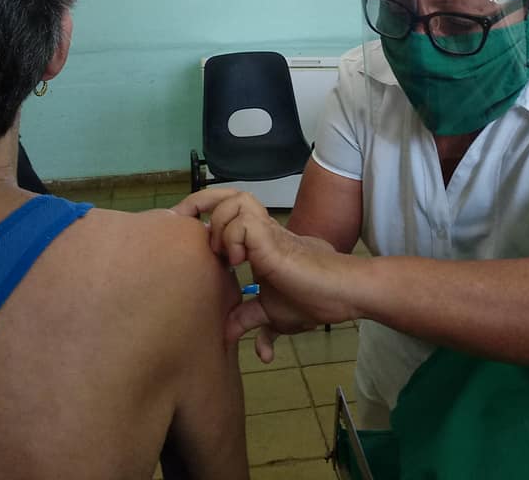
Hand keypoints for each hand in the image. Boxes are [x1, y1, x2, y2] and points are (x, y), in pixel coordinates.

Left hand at [172, 189, 356, 346]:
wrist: (341, 296)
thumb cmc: (313, 300)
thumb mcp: (271, 314)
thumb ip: (247, 318)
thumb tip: (226, 335)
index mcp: (256, 244)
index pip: (226, 212)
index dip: (203, 215)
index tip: (187, 234)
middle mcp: (260, 231)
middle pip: (226, 194)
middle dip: (201, 203)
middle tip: (198, 234)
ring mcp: (267, 232)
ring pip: (234, 200)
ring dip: (221, 224)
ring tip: (226, 254)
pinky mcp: (272, 239)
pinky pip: (243, 223)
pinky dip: (233, 239)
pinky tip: (239, 262)